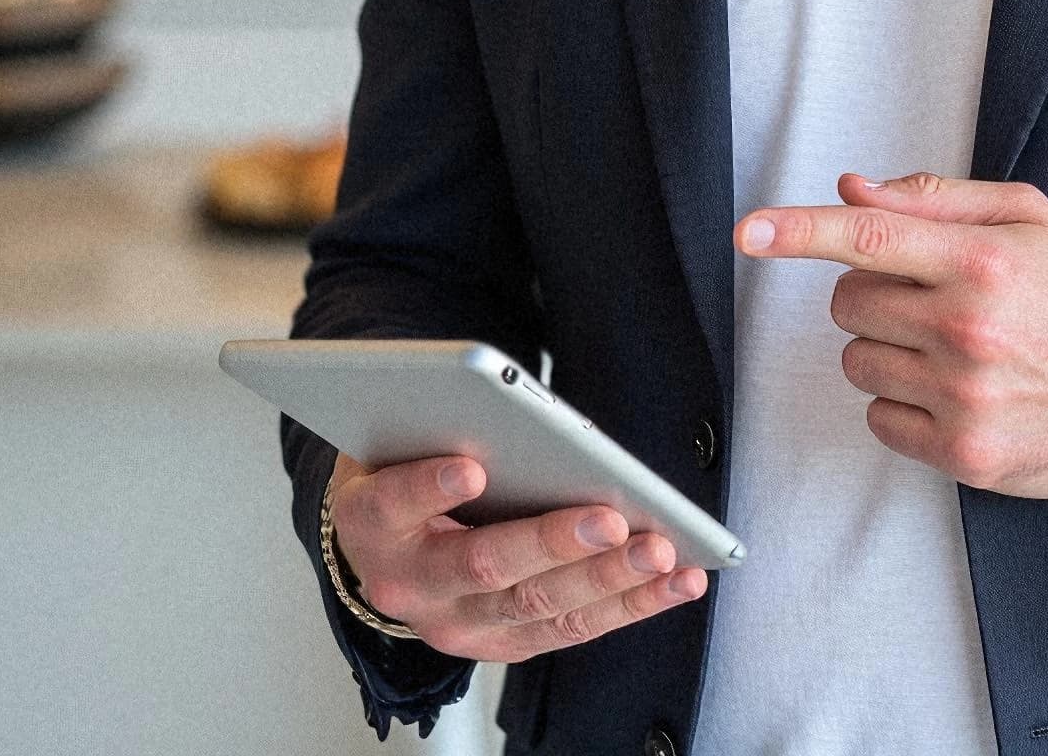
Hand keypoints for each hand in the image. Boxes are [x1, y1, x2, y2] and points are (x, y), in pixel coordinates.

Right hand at [324, 449, 705, 661]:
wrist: (384, 545)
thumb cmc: (404, 468)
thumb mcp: (401, 435)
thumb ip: (442, 420)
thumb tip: (510, 404)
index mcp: (372, 522)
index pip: (394, 504)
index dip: (430, 487)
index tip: (472, 466)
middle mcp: (409, 586)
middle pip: (484, 567)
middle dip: (553, 543)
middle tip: (610, 518)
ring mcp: (456, 625)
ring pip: (539, 606)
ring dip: (608, 580)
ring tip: (659, 551)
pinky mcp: (502, 643)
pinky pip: (571, 628)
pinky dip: (630, 604)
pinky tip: (675, 580)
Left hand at [734, 172, 1047, 498]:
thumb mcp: (1028, 218)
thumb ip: (935, 201)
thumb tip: (853, 189)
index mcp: (981, 261)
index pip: (868, 238)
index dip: (799, 231)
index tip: (748, 231)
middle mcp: (967, 328)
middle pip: (849, 301)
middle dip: (869, 292)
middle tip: (923, 295)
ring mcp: (964, 397)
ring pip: (857, 361)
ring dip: (884, 347)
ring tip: (944, 345)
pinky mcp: (965, 455)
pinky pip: (879, 419)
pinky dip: (900, 403)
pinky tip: (950, 390)